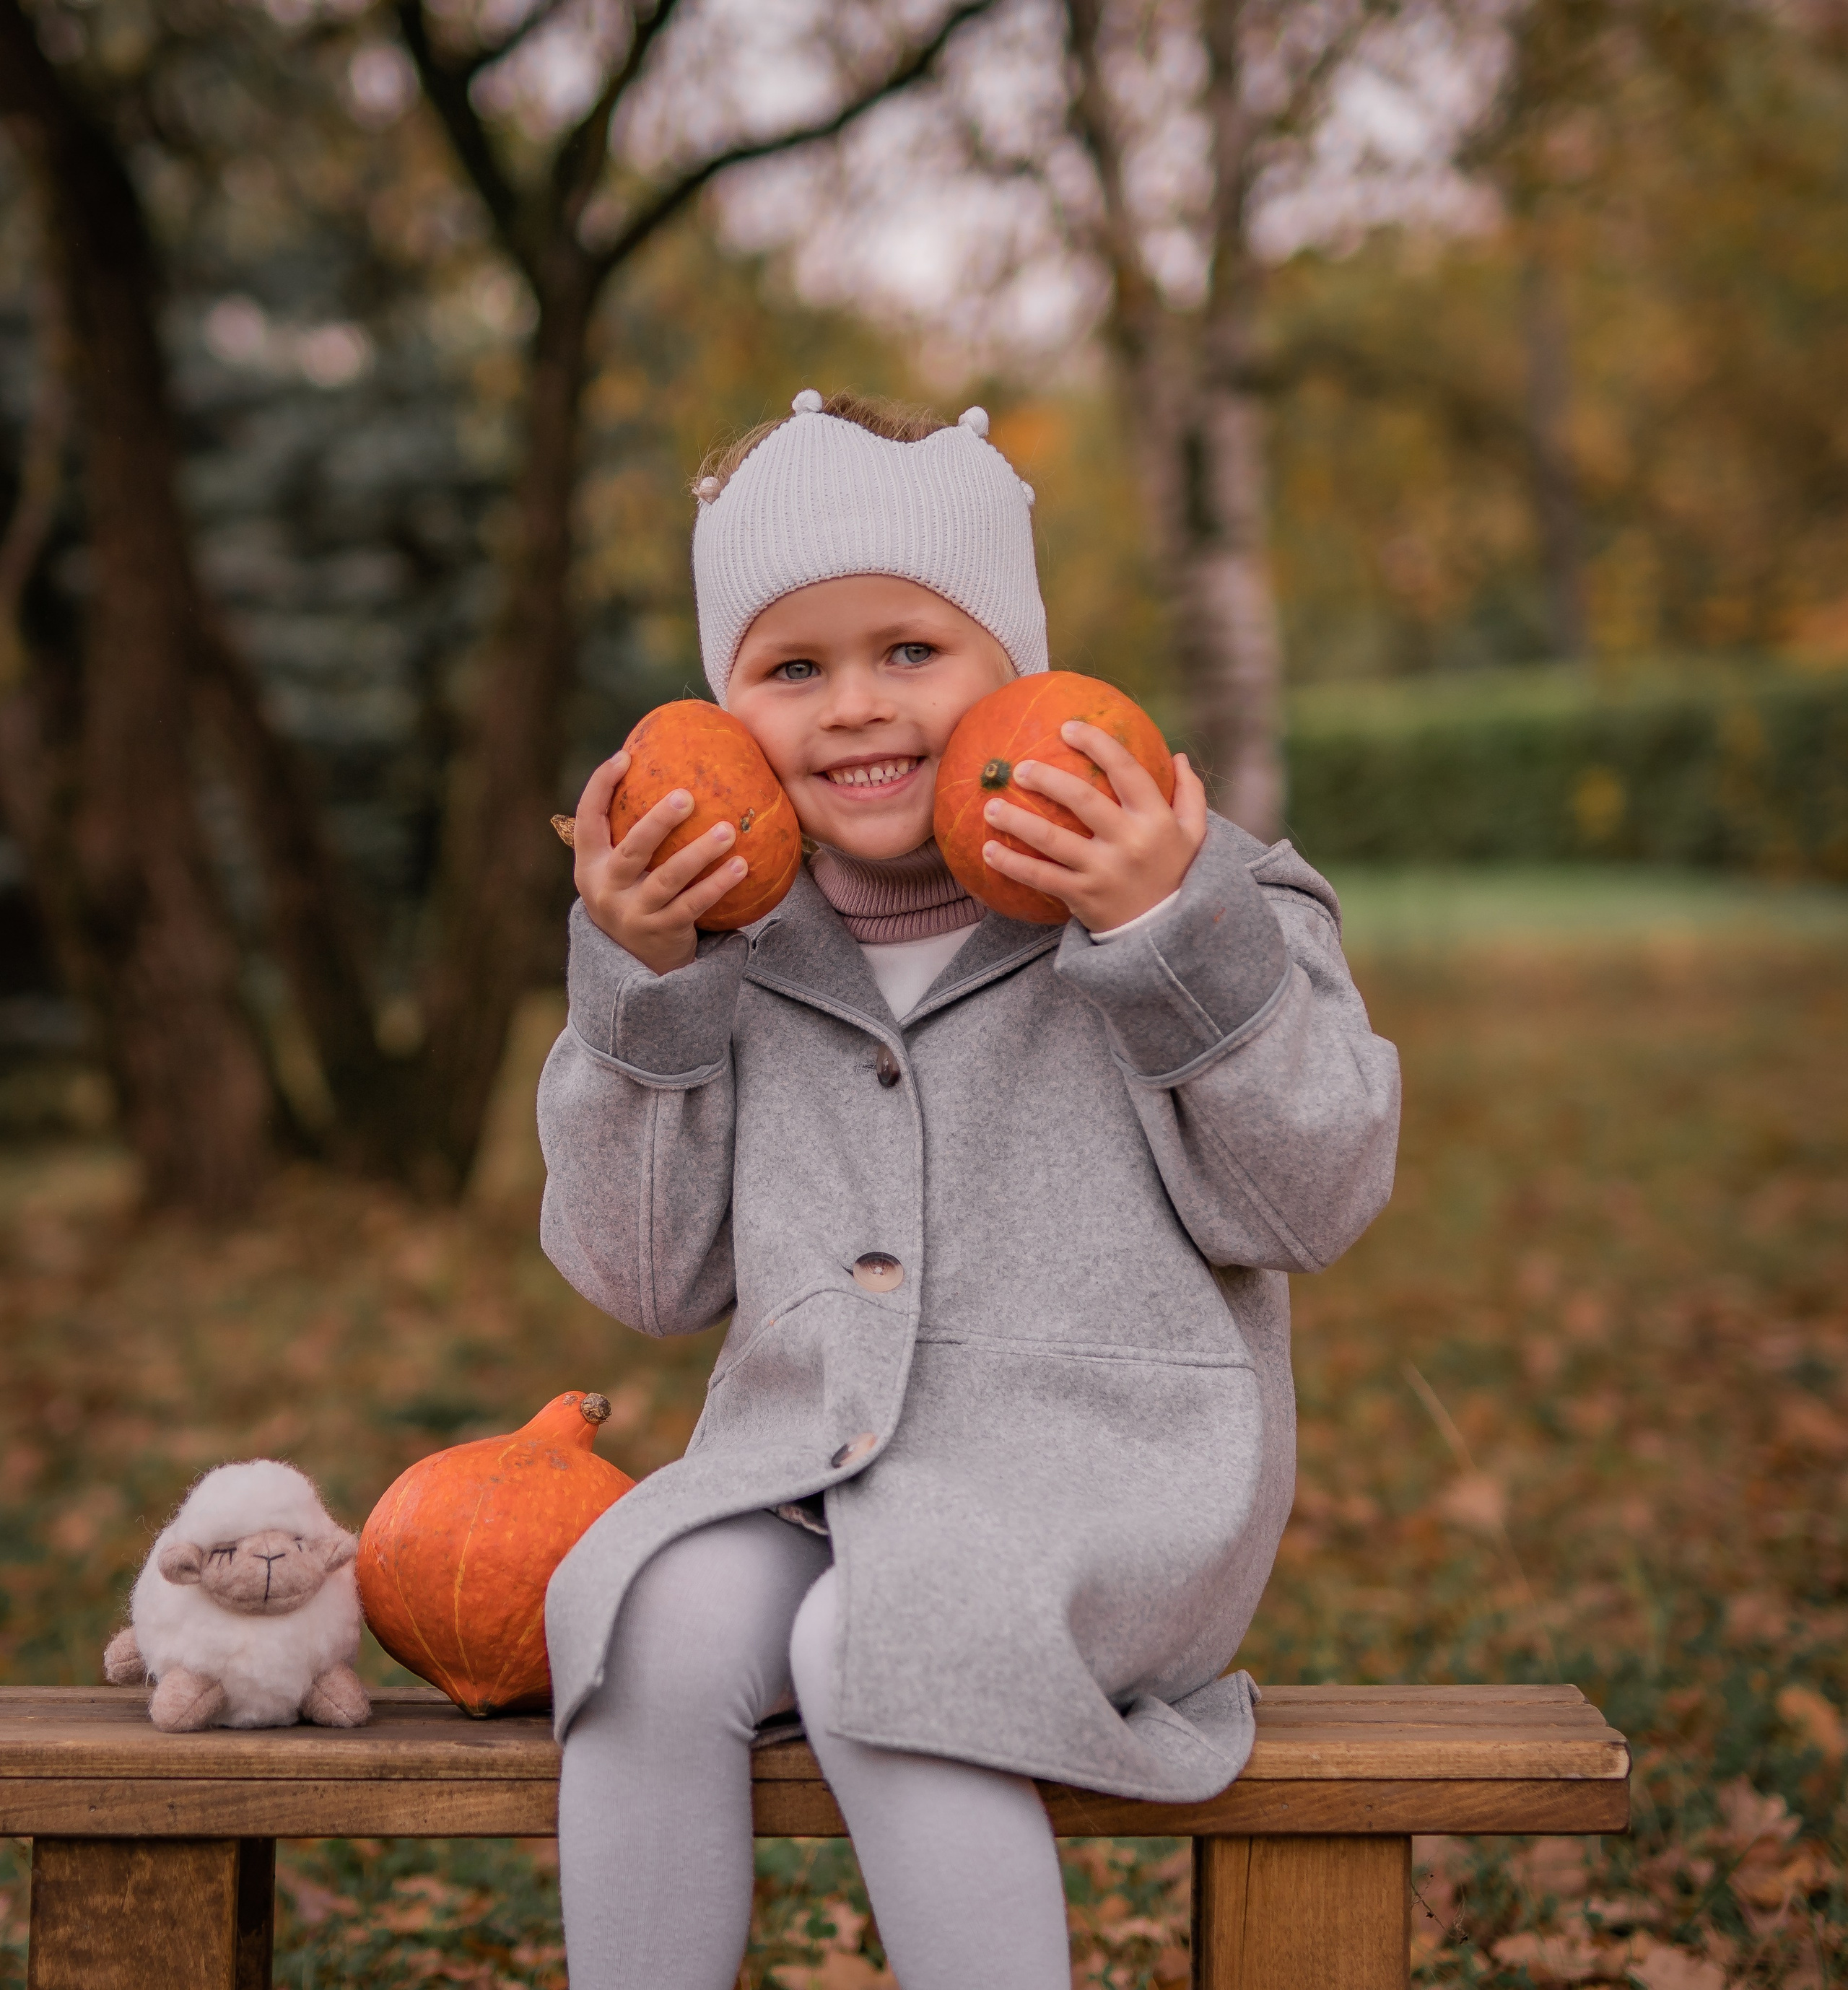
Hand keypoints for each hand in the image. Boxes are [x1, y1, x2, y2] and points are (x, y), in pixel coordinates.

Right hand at [570, 751, 747, 974]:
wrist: (639, 964)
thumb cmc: (636, 897)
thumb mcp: (622, 871)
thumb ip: (632, 834)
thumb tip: (671, 774)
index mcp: (590, 865)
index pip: (586, 820)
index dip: (600, 787)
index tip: (625, 756)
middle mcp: (606, 889)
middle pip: (632, 849)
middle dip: (658, 821)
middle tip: (687, 795)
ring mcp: (633, 913)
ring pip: (667, 878)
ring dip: (699, 853)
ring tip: (728, 831)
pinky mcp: (662, 932)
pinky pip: (694, 904)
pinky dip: (717, 884)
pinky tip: (741, 866)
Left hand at [981, 723, 1207, 932]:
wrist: (1167, 935)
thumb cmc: (1176, 876)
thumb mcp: (1193, 836)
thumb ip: (1190, 795)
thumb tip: (1179, 757)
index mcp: (1155, 820)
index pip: (1126, 771)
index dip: (1098, 744)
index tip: (1068, 727)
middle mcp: (1129, 842)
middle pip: (1083, 800)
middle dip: (1048, 779)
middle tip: (1020, 768)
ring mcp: (1103, 871)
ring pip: (1053, 840)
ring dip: (1018, 821)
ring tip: (991, 806)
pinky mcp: (1083, 896)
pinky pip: (1041, 878)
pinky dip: (1013, 864)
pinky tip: (988, 852)